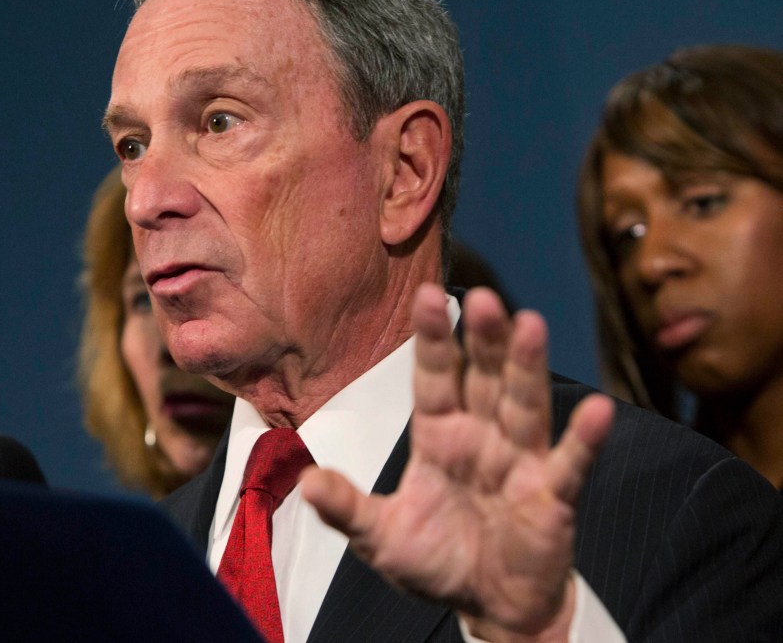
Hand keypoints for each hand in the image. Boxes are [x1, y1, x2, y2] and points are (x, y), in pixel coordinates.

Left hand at [302, 284, 614, 640]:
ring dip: (528, 368)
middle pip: (484, 379)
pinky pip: (570, 464)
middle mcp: (481, 437)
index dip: (432, 340)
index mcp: (438, 437)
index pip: (434, 379)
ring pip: (524, 405)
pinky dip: (583, 439)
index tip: (427, 295)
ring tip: (531, 324)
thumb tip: (306, 482)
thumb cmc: (437, 562)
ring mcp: (519, 462)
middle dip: (482, 341)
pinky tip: (596, 409)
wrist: (490, 607)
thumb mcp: (381, 536)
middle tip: (482, 298)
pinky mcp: (552, 496)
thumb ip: (348, 508)